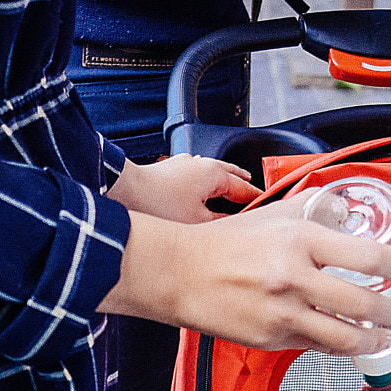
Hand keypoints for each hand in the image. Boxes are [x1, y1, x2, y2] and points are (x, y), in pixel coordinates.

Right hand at [100, 188, 390, 355]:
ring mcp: (282, 312)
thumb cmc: (222, 244)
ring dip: (373, 340)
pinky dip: (335, 345)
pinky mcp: (270, 338)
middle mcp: (294, 277)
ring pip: (345, 336)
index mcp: (300, 239)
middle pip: (366, 303)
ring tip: (383, 337)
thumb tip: (347, 212)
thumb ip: (313, 212)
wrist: (177, 273)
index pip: (369, 257)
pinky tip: (345, 341)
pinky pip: (315, 346)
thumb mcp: (272, 214)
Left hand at [108, 155, 258, 222]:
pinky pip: (195, 175)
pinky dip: (203, 184)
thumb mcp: (197, 221)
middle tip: (253, 197)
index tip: (267, 209)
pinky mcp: (169, 171)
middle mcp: (201, 164)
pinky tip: (199, 194)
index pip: (245, 188)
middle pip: (231, 175)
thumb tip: (233, 226)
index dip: (257, 201)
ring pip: (213, 173)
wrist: (124, 191)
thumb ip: (220, 223)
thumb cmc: (157, 202)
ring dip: (223, 184)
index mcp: (215, 173)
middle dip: (243, 187)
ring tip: (230, 194)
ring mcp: (184, 165)